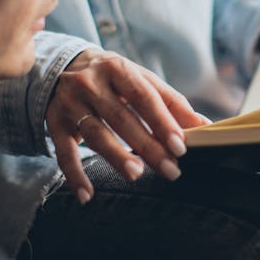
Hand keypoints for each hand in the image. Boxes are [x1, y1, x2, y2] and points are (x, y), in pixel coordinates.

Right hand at [47, 49, 209, 202]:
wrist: (64, 64)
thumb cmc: (114, 78)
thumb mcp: (140, 80)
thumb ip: (171, 102)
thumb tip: (205, 126)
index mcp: (118, 68)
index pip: (144, 97)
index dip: (163, 122)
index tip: (181, 146)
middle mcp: (91, 83)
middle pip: (121, 118)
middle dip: (147, 145)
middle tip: (170, 170)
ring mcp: (70, 103)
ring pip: (95, 133)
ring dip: (115, 156)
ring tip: (136, 174)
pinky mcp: (54, 122)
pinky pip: (63, 152)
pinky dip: (74, 175)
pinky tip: (87, 195)